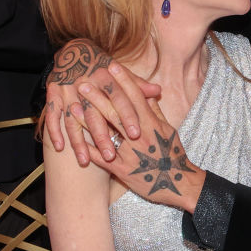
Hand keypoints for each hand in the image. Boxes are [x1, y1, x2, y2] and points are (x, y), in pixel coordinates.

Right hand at [44, 39, 161, 164]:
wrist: (74, 51)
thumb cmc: (102, 66)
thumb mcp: (119, 73)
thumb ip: (137, 84)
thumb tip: (158, 91)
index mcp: (105, 76)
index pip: (119, 97)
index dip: (127, 115)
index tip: (136, 134)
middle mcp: (85, 82)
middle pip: (95, 113)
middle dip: (102, 135)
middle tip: (112, 156)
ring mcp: (67, 89)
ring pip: (72, 118)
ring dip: (78, 141)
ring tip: (84, 162)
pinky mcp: (53, 93)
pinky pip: (51, 115)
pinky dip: (54, 131)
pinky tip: (59, 148)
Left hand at [84, 69, 205, 213]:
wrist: (178, 184)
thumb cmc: (174, 154)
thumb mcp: (168, 130)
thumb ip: (155, 112)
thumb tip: (149, 92)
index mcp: (152, 125)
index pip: (135, 98)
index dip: (123, 81)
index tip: (111, 66)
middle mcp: (140, 137)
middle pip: (116, 112)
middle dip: (99, 96)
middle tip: (83, 82)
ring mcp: (129, 154)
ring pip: (105, 132)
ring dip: (87, 118)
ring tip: (72, 106)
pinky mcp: (121, 170)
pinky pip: (100, 157)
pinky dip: (86, 146)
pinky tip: (73, 137)